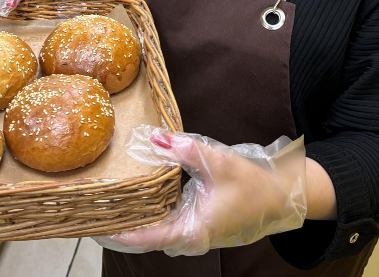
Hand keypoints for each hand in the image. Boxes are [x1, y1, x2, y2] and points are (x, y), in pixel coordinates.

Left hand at [95, 127, 306, 256]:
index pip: (147, 237)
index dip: (120, 232)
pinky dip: (152, 212)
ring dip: (136, 217)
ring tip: (108, 201)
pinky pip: (168, 222)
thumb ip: (185, 150)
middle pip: (147, 236)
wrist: (283, 196)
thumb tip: (155, 140)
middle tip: (94, 207)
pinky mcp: (198, 224)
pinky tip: (138, 196)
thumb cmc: (254, 184)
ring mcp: (195, 233)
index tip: (97, 224)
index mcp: (193, 231)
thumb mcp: (218, 162)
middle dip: (122, 223)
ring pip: (157, 229)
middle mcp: (190, 238)